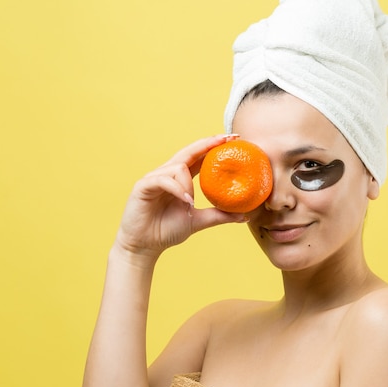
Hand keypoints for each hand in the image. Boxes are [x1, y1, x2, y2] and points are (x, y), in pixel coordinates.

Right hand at [114, 135, 245, 261]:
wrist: (144, 247)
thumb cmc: (166, 231)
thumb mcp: (199, 221)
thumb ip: (219, 215)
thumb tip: (244, 215)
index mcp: (180, 178)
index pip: (199, 156)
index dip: (214, 146)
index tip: (234, 139)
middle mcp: (167, 173)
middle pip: (188, 151)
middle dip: (208, 144)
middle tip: (226, 139)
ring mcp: (154, 178)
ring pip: (178, 167)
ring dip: (188, 184)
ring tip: (191, 202)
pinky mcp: (143, 186)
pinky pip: (163, 180)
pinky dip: (177, 189)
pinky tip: (186, 202)